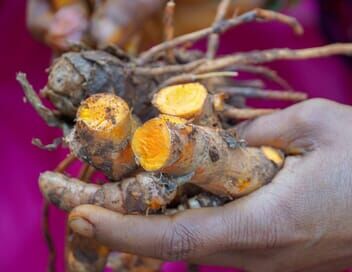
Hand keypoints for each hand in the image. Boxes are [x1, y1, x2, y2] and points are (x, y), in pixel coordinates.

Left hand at [68, 98, 351, 271]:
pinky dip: (186, 216)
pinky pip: (218, 235)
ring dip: (151, 219)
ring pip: (194, 240)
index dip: (123, 231)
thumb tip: (225, 136)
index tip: (81, 217)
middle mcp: (258, 251)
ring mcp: (266, 257)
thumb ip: (260, 130)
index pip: (177, 237)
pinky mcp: (273, 251)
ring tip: (114, 194)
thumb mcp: (315, 126)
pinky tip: (176, 194)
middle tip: (79, 200)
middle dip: (122, 225)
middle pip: (174, 242)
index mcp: (265, 224)